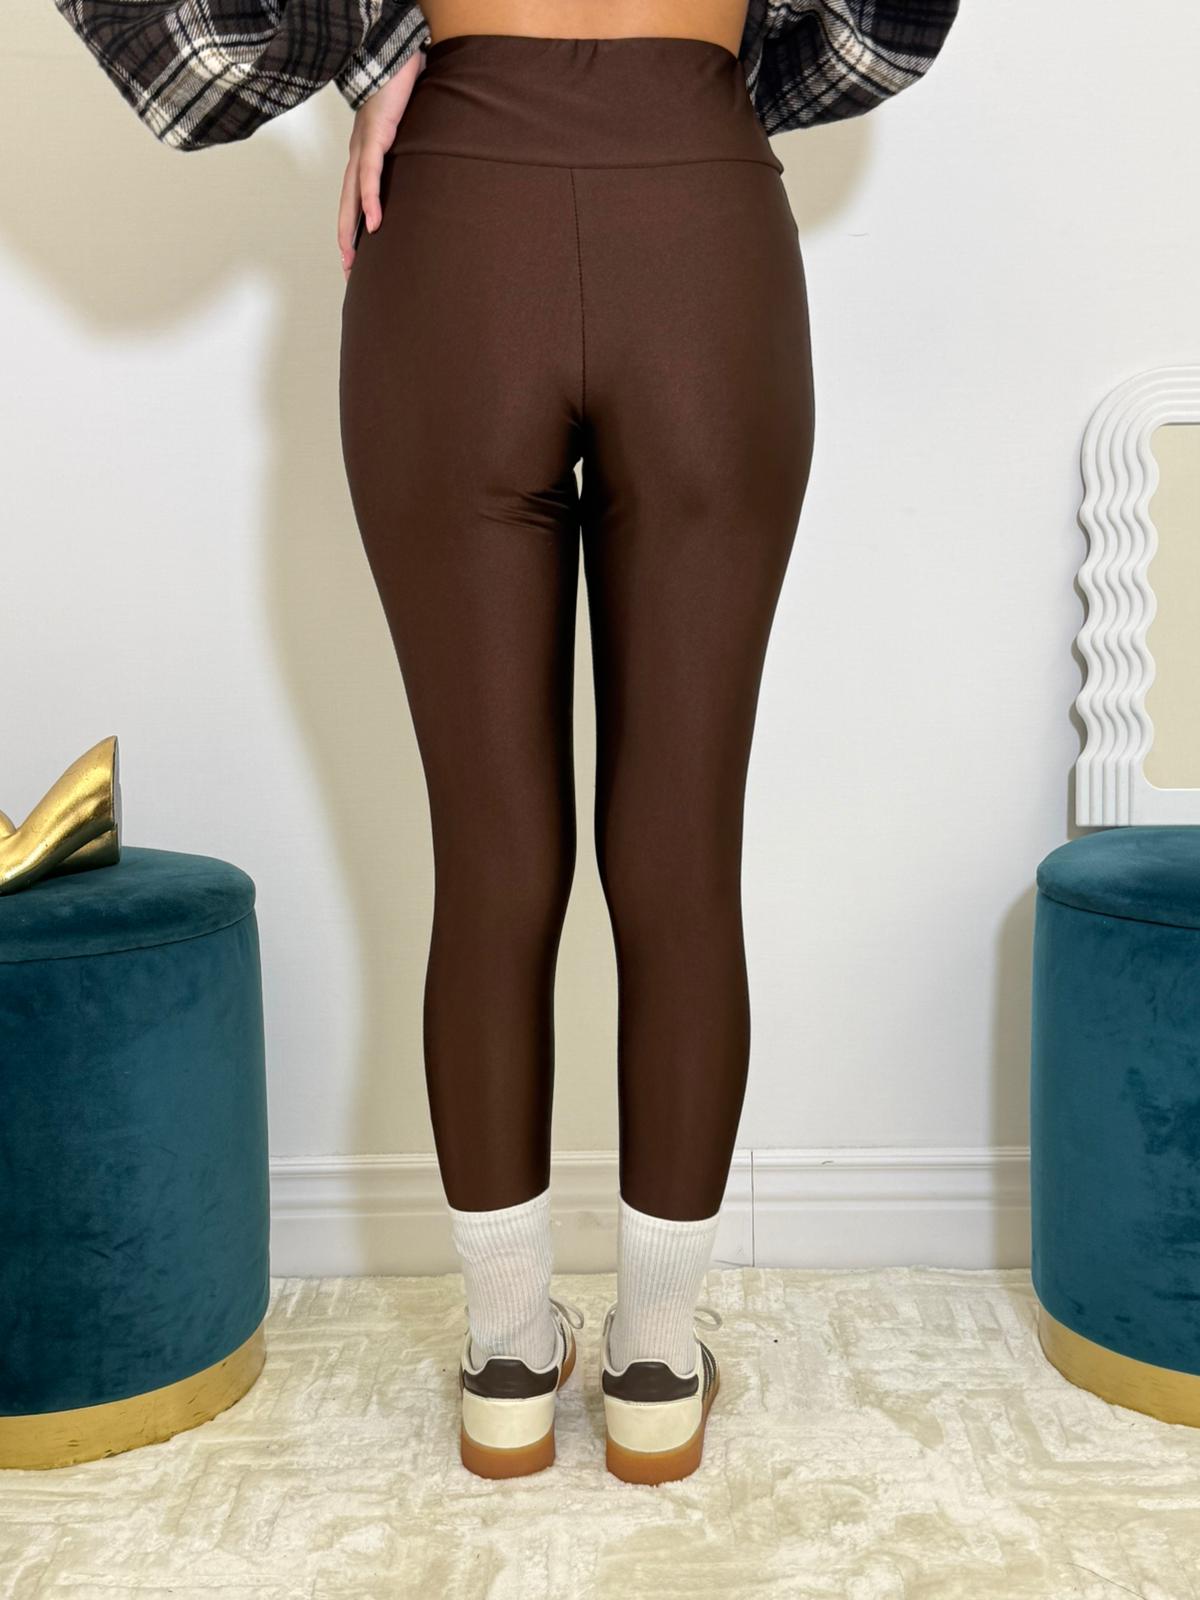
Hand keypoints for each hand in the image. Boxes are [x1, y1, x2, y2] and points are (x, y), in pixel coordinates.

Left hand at [338, 49, 425, 279]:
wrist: (393, 58)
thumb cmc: (400, 91)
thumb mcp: (407, 133)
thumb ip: (412, 154)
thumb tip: (430, 173)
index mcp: (365, 157)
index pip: (353, 200)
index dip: (352, 229)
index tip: (355, 258)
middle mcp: (358, 156)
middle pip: (346, 207)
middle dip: (345, 240)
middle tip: (348, 272)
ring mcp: (363, 148)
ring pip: (351, 198)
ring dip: (350, 229)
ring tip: (353, 258)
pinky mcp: (374, 139)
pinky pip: (369, 177)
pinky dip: (371, 201)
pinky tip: (374, 223)